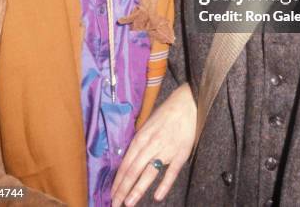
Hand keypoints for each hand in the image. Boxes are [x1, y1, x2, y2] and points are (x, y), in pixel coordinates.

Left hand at [111, 83, 196, 205]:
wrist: (187, 103)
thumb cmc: (165, 113)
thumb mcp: (147, 124)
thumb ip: (139, 141)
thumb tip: (129, 159)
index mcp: (141, 137)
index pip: (126, 163)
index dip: (118, 180)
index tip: (111, 194)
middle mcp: (151, 145)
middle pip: (134, 171)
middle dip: (123, 189)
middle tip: (115, 204)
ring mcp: (166, 150)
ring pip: (149, 173)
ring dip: (137, 189)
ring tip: (128, 203)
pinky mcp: (181, 154)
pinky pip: (171, 172)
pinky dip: (164, 185)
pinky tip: (157, 196)